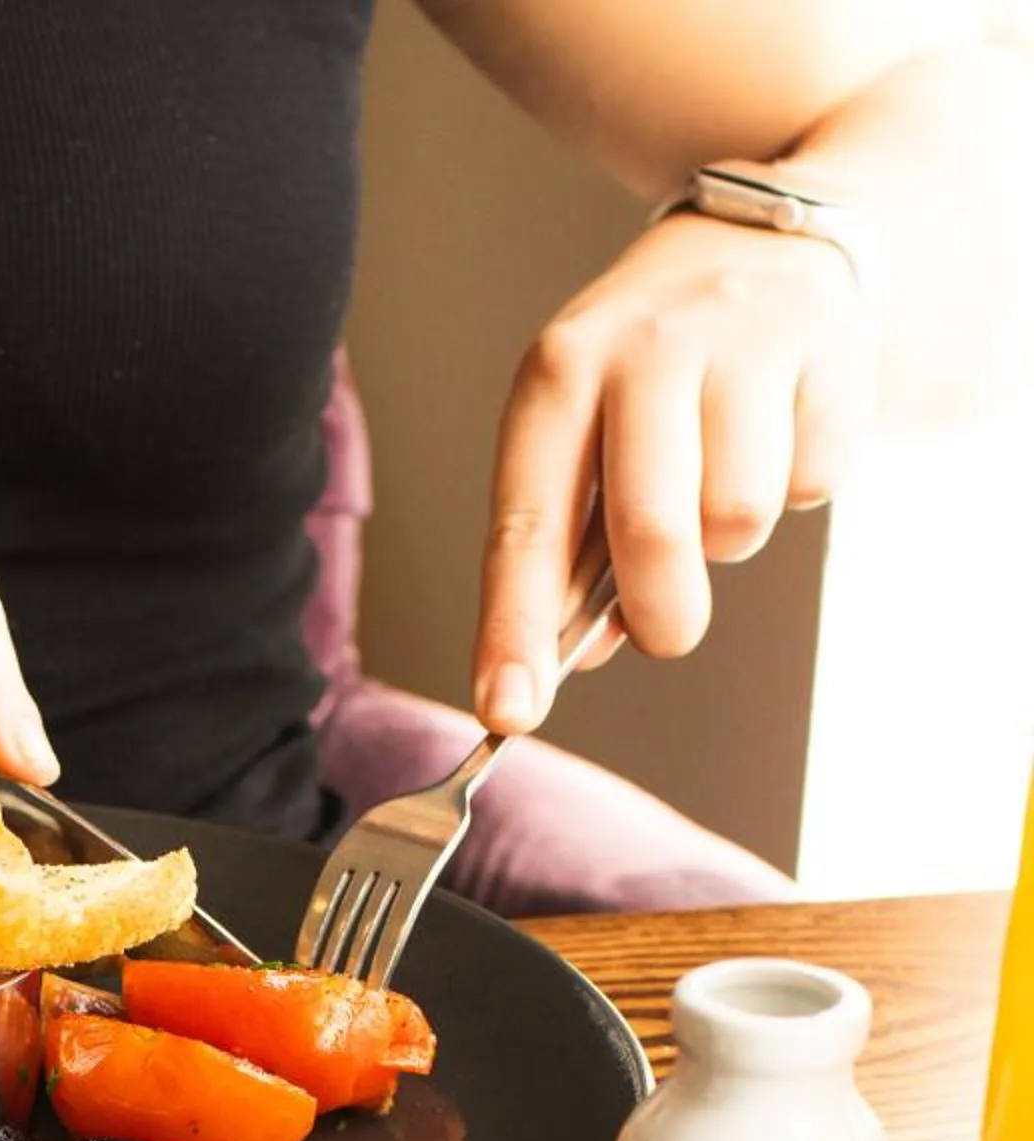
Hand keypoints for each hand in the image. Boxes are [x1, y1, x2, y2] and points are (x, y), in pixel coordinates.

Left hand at [472, 206, 874, 731]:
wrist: (769, 234)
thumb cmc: (654, 367)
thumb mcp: (584, 428)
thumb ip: (570, 543)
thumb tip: (571, 655)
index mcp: (558, 377)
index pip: (526, 525)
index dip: (515, 628)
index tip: (508, 711)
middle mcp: (642, 349)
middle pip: (652, 532)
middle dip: (661, 612)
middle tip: (667, 628)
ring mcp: (740, 339)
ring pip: (739, 519)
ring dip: (731, 537)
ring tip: (723, 472)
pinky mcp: (827, 346)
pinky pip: (811, 484)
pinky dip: (796, 486)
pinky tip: (779, 429)